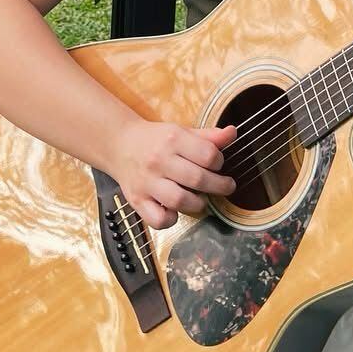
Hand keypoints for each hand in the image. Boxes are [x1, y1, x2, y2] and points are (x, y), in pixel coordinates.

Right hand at [110, 120, 236, 229]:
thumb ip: (208, 136)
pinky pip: (157, 219)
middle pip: (197, 179)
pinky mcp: (137, 201)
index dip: (219, 162)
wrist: (120, 144)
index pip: (208, 155)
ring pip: (179, 201)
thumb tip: (232, 133)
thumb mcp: (181, 132)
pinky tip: (175, 211)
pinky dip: (170, 219)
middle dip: (219, 186)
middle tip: (226, 187)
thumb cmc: (156, 140)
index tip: (218, 164)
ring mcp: (147, 183)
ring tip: (202, 200)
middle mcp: (159, 161)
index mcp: (173, 140)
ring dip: (198, 204)